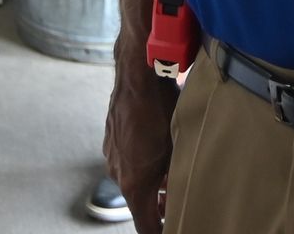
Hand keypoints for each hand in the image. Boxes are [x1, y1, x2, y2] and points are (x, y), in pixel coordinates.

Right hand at [104, 61, 176, 233]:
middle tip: (177, 201)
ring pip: (134, 178)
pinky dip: (141, 161)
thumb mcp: (177, 149)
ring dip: (151, 181)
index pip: (146, 226)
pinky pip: (127, 159)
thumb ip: (177, 177)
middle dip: (159, 205)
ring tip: (171, 170)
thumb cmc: (161, 109)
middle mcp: (117, 173)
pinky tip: (157, 146)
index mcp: (134, 184)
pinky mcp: (111, 139)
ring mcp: (111, 155)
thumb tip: (182, 191)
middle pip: (139, 202)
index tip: (173, 228)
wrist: (137, 75)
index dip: (161, 232)